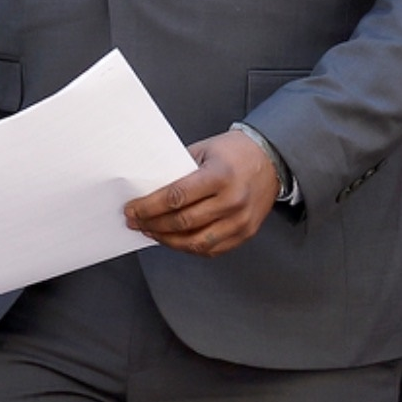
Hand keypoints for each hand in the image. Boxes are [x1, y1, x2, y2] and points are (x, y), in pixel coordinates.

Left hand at [125, 131, 280, 256]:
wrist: (270, 160)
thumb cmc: (234, 153)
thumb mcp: (203, 151)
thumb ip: (179, 172)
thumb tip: (148, 192)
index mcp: (220, 176)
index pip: (175, 197)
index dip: (148, 207)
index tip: (132, 210)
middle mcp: (232, 200)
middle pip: (182, 222)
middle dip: (152, 224)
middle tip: (135, 222)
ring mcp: (240, 220)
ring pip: (195, 242)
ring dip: (167, 240)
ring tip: (152, 232)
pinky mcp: (245, 233)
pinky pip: (212, 250)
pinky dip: (189, 248)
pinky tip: (175, 240)